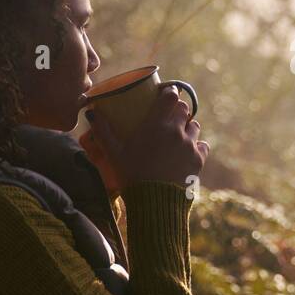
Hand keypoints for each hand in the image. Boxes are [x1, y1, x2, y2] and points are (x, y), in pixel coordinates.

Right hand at [83, 86, 208, 190]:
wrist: (155, 203)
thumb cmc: (131, 175)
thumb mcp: (114, 153)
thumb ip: (103, 131)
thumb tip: (91, 112)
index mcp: (157, 125)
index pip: (170, 97)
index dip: (170, 92)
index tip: (166, 93)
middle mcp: (176, 131)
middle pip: (184, 109)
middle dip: (178, 109)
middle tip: (170, 116)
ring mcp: (190, 145)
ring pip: (195, 126)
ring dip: (188, 127)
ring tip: (179, 135)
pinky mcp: (199, 160)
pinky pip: (203, 145)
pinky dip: (197, 146)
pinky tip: (188, 151)